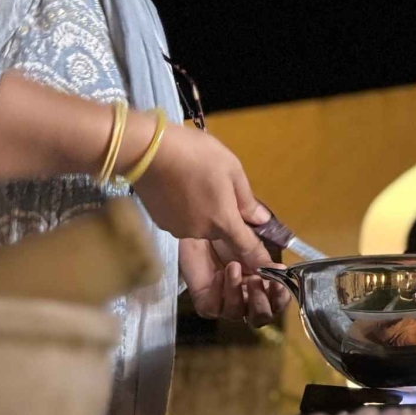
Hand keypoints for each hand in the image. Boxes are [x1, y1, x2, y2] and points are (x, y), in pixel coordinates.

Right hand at [133, 123, 267, 257]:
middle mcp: (201, 233)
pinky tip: (181, 189)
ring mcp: (179, 230)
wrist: (148, 151)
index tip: (266, 262)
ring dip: (205, 213)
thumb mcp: (232, 169)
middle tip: (220, 189)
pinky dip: (187, 211)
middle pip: (222, 232)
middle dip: (225, 217)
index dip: (258, 254)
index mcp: (223, 221)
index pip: (246, 246)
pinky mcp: (161, 224)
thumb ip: (247, 199)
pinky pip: (183, 221)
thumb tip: (261, 220)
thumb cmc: (197, 155)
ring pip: (201, 226)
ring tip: (197, 185)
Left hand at [179, 236, 291, 325]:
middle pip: (259, 317)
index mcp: (263, 282)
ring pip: (235, 314)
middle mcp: (246, 295)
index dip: (280, 298)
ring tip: (233, 266)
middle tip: (255, 280)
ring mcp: (224, 300)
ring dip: (236, 292)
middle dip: (260, 303)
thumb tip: (280, 270)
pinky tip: (218, 274)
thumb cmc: (227, 228)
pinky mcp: (204, 299)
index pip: (278, 302)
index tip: (278, 283)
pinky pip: (213, 308)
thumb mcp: (249, 238)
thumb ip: (263, 257)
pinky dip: (217, 293)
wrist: (198, 222)